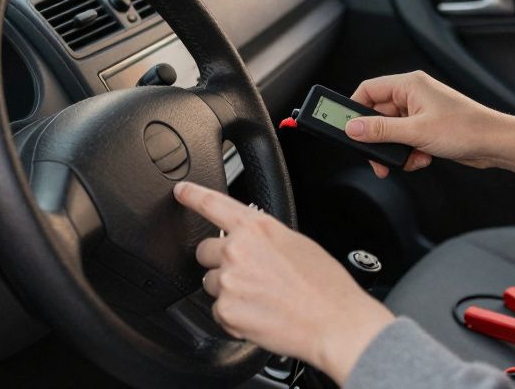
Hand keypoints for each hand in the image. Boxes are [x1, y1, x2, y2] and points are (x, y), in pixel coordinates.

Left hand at [174, 181, 394, 384]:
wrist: (333, 321)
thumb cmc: (324, 285)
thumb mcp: (296, 243)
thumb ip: (263, 238)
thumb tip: (249, 242)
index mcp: (257, 228)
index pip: (213, 204)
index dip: (193, 195)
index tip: (181, 191)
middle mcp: (238, 250)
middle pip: (204, 250)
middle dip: (219, 261)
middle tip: (248, 274)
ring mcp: (229, 281)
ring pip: (210, 283)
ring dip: (227, 289)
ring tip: (260, 298)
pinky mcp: (226, 310)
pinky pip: (218, 310)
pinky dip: (234, 314)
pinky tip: (259, 314)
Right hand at [345, 70, 513, 177]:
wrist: (495, 143)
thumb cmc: (466, 128)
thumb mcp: (416, 132)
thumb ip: (380, 131)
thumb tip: (352, 128)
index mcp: (409, 85)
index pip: (368, 90)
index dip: (354, 109)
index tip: (347, 129)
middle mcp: (413, 95)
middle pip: (377, 115)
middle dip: (378, 139)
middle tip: (376, 158)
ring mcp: (421, 112)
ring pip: (392, 132)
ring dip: (396, 149)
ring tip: (409, 158)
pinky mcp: (428, 127)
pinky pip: (406, 140)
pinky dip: (410, 153)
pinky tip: (422, 158)